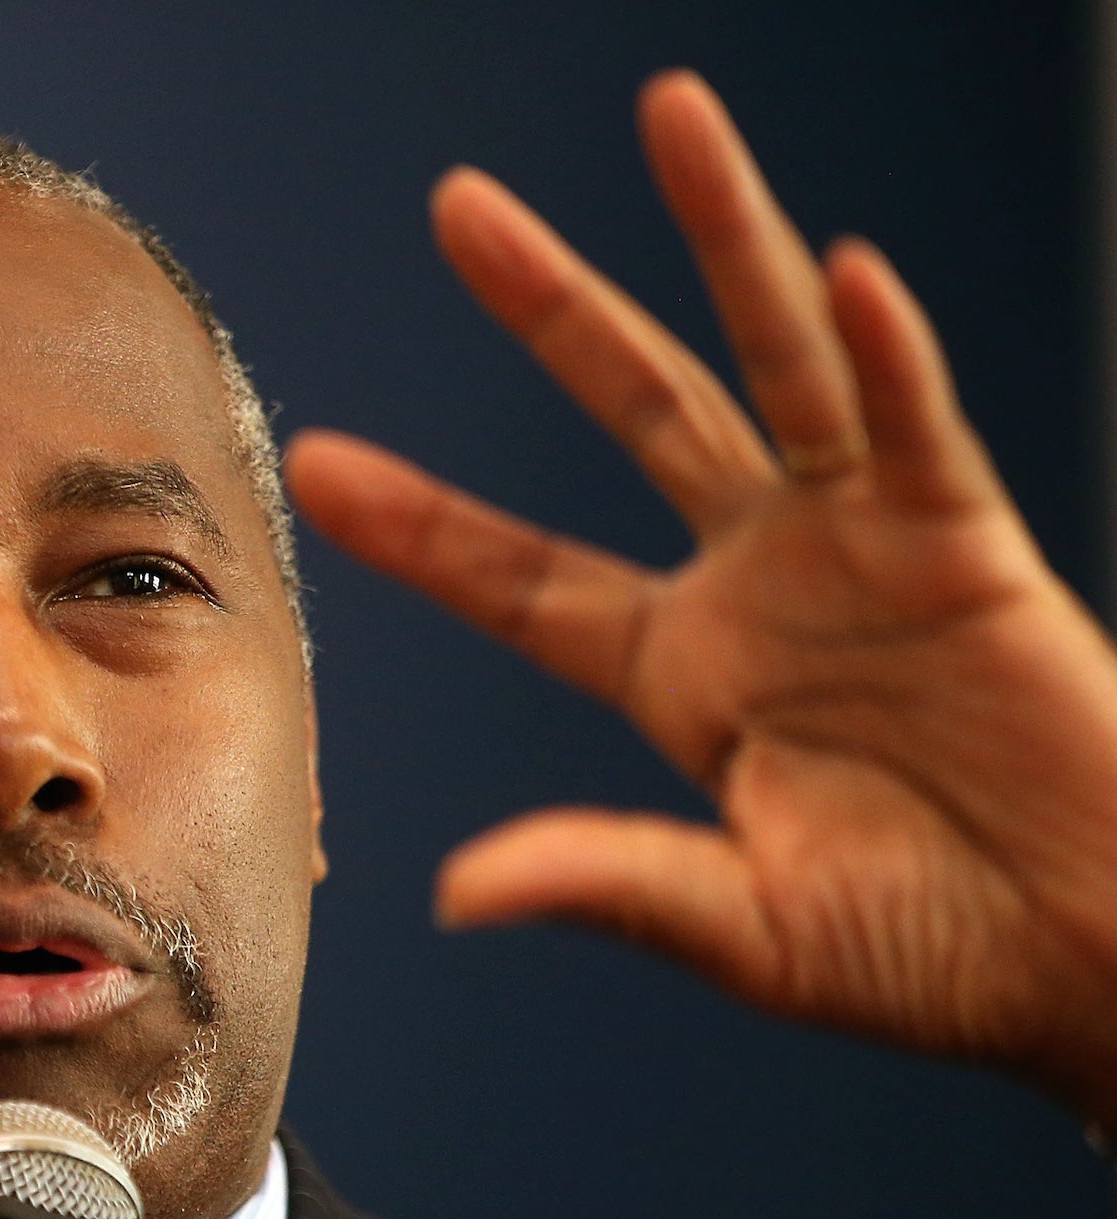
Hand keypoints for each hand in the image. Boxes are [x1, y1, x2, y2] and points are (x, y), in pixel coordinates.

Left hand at [286, 70, 1116, 1128]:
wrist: (1086, 958)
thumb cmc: (928, 952)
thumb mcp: (739, 924)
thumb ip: (605, 879)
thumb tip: (454, 890)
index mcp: (676, 672)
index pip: (516, 577)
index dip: (419, 520)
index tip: (319, 458)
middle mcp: (753, 583)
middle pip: (631, 408)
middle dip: (547, 306)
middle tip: (459, 206)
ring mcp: (858, 546)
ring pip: (775, 363)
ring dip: (725, 239)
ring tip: (668, 118)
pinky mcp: (966, 544)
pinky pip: (918, 432)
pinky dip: (887, 356)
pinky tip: (844, 275)